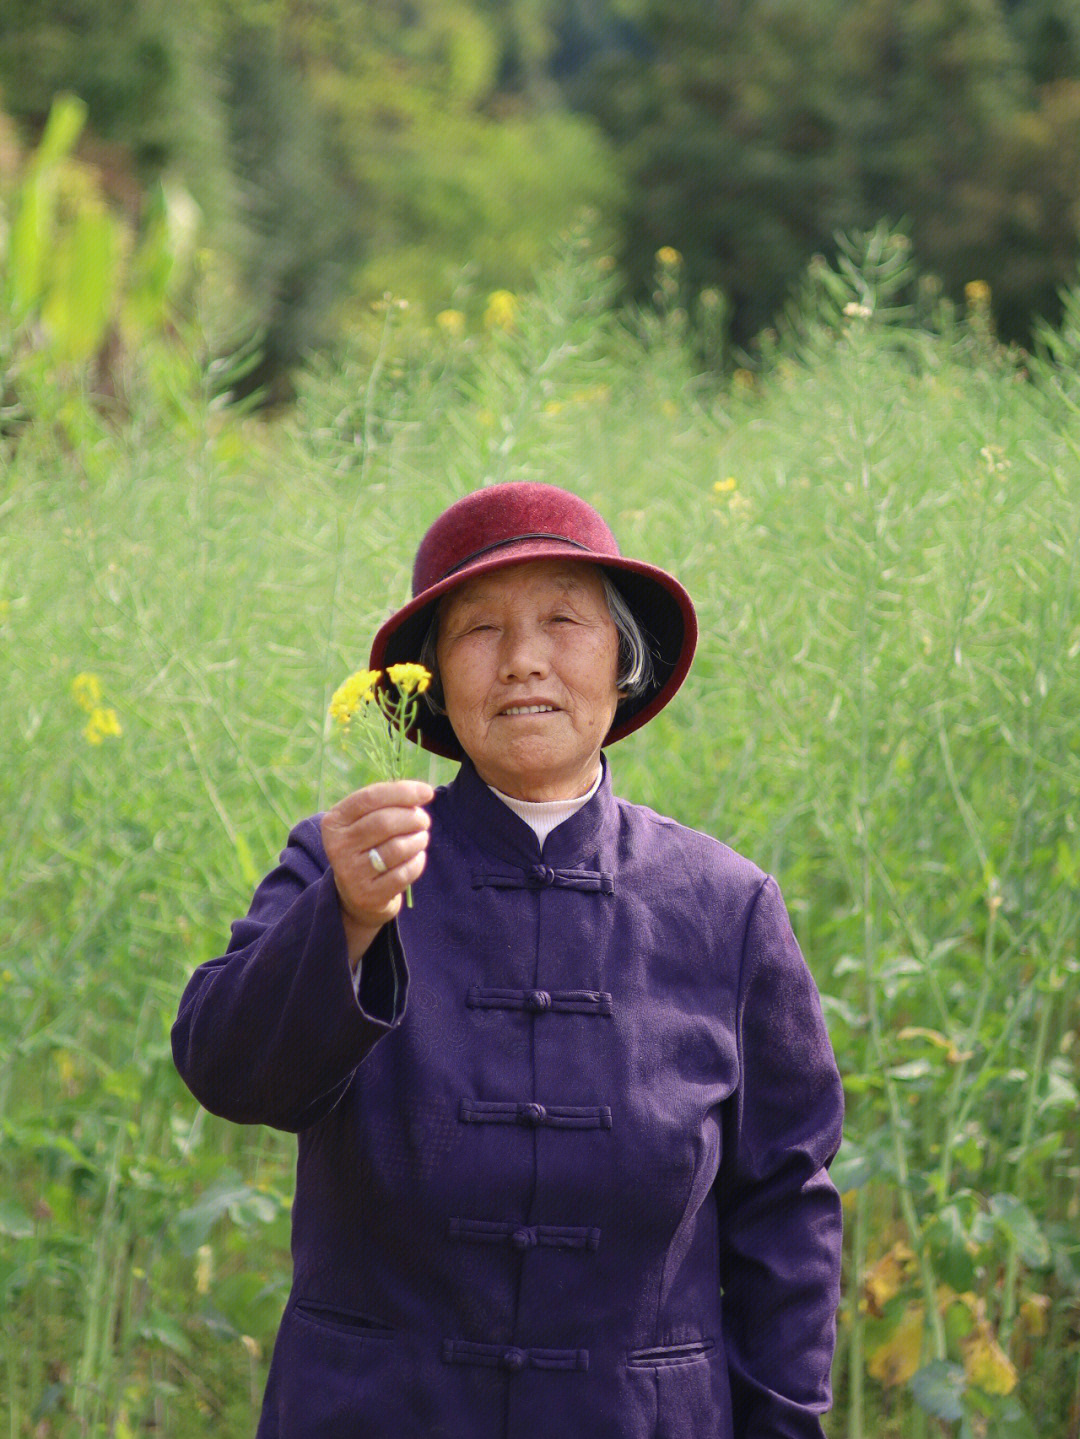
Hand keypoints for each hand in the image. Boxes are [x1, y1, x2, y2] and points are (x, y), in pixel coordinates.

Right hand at [321, 780, 433, 966]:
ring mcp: (350, 872)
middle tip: (423, 821)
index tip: (427, 792)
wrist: (357, 892)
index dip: (403, 792)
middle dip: (413, 818)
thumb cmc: (368, 845)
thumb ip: (388, 803)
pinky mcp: (367, 895)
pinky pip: (403, 873)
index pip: (371, 798)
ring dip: (418, 840)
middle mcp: (338, 846)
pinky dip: (417, 862)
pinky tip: (417, 857)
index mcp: (335, 821)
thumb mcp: (366, 821)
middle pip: (385, 822)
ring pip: (397, 848)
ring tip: (421, 838)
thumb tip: (423, 793)